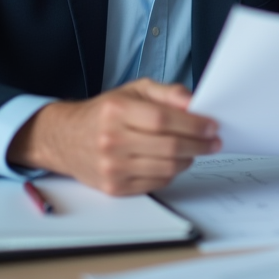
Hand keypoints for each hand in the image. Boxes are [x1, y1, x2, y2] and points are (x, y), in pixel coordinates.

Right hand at [8, 78, 220, 195]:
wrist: (65, 139)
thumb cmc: (105, 112)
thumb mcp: (134, 91)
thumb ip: (166, 92)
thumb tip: (194, 102)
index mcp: (117, 111)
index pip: (164, 120)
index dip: (193, 124)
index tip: (211, 125)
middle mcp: (112, 140)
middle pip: (169, 147)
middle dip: (199, 145)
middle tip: (213, 141)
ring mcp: (112, 167)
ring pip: (166, 168)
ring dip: (189, 159)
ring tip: (196, 150)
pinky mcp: (114, 187)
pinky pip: (156, 183)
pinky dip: (172, 173)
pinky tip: (175, 161)